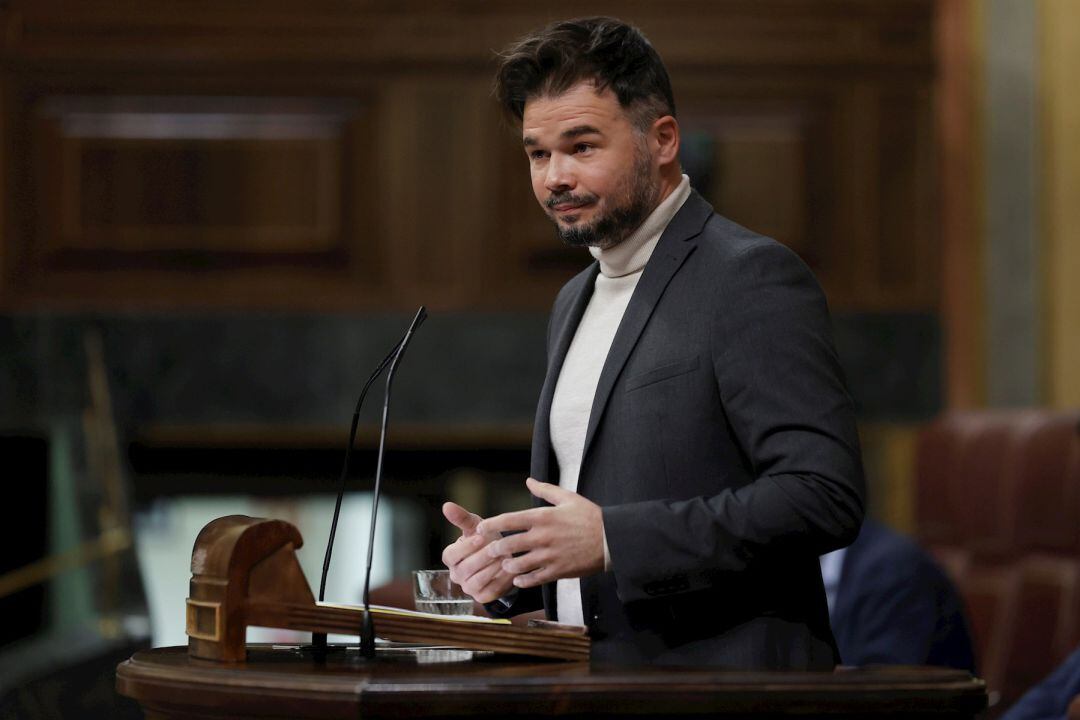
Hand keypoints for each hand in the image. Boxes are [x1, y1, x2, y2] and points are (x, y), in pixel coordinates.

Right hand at [440, 501, 516, 603]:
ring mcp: (469, 588)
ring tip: (505, 556)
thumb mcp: (475, 526)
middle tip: (497, 546)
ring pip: (478, 580)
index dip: (465, 547)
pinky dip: (502, 580)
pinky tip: (511, 569)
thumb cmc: (484, 539)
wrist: (500, 556)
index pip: (451, 555)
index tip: (480, 537)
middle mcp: (456, 575)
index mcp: (451, 557)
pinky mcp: (483, 597)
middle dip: (482, 556)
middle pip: (466, 568)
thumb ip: (461, 517)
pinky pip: (492, 590)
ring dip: (492, 568)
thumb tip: (446, 505)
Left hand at [477, 477, 603, 588]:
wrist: (612, 540)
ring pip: (518, 564)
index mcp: (543, 516)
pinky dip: (523, 580)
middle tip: (489, 551)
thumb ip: (545, 490)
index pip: (509, 520)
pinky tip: (519, 579)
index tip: (480, 528)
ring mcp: (549, 555)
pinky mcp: (557, 571)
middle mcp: (543, 536)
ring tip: (506, 565)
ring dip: (508, 566)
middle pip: (508, 544)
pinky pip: (533, 579)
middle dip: (494, 549)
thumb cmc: (590, 517)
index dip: (490, 525)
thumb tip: (528, 481)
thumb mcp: (568, 498)